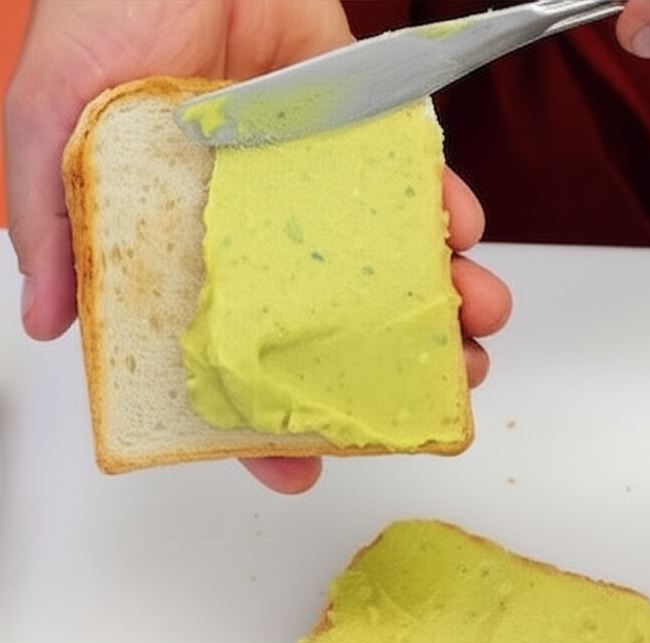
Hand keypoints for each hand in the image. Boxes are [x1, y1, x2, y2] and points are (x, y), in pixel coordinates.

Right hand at [5, 0, 511, 493]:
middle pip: (331, 323)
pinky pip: (413, 184)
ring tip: (478, 322)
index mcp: (188, 253)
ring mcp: (317, 188)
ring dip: (442, 298)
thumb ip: (50, 228)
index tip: (303, 468)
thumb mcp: (47, 129)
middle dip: (389, 364)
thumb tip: (49, 323)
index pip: (227, 359)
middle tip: (437, 390)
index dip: (258, 422)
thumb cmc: (99, 20)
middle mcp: (259, 234)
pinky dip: (447, 210)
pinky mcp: (360, 133)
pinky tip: (464, 233)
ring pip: (387, 264)